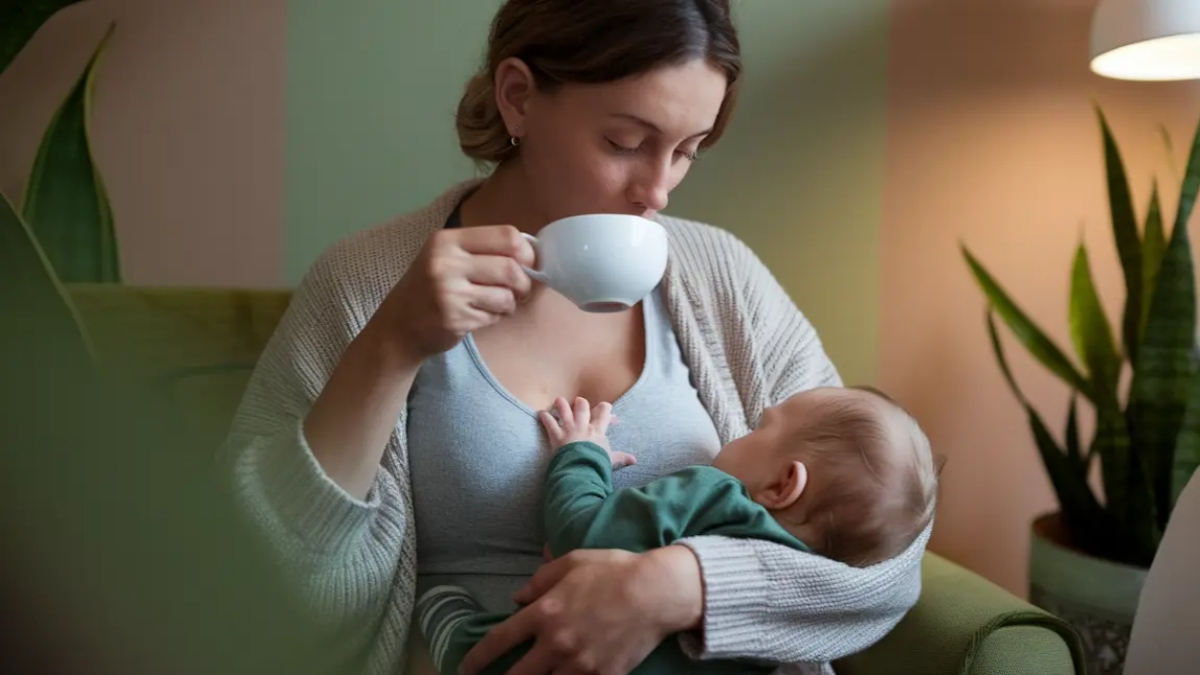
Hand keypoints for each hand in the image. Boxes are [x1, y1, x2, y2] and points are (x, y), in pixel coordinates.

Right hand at [375, 225, 535, 358]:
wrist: (397, 325)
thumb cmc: (430, 287)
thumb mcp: (447, 256)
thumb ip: (483, 250)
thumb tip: (533, 253)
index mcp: (447, 240)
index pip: (506, 235)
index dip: (527, 251)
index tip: (528, 263)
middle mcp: (446, 262)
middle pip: (511, 267)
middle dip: (524, 283)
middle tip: (519, 290)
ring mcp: (448, 292)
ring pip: (506, 296)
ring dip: (509, 304)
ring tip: (496, 304)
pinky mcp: (454, 319)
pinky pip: (493, 316)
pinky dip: (494, 317)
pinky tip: (478, 315)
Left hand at [459, 546, 703, 674]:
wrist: (658, 592)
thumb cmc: (615, 570)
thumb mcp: (572, 562)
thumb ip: (540, 580)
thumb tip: (517, 599)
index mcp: (545, 612)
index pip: (499, 641)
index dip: (477, 658)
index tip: (466, 668)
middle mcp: (557, 642)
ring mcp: (580, 664)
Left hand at [538, 396, 635, 467]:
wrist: (581, 470)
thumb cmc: (596, 464)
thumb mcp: (610, 460)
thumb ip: (621, 457)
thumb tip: (635, 460)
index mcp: (597, 430)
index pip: (604, 412)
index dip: (605, 409)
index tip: (607, 411)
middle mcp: (583, 426)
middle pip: (582, 406)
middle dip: (580, 403)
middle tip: (579, 402)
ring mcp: (569, 429)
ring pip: (564, 410)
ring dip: (561, 404)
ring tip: (559, 400)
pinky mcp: (556, 435)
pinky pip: (549, 423)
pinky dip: (544, 418)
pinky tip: (541, 414)